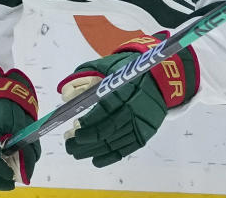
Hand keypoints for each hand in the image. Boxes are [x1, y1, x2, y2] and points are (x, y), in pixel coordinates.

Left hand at [58, 34, 197, 167]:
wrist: (161, 79)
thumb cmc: (131, 71)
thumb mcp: (113, 65)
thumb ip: (90, 73)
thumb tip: (64, 91)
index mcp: (126, 90)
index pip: (104, 111)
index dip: (88, 122)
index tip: (74, 126)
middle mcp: (134, 109)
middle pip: (106, 130)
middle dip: (84, 140)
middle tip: (69, 143)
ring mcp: (140, 124)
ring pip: (113, 142)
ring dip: (92, 150)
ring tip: (75, 151)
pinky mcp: (144, 134)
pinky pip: (125, 149)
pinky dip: (109, 157)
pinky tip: (94, 159)